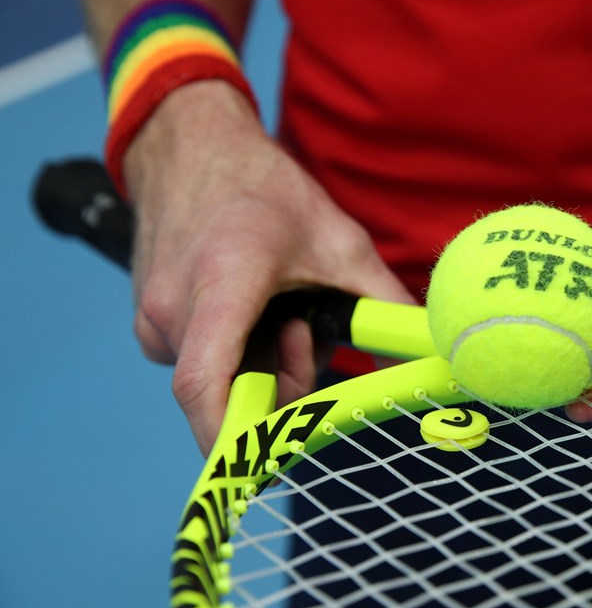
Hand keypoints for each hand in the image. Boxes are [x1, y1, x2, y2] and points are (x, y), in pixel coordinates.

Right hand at [125, 82, 413, 454]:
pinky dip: (234, 351)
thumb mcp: (337, 239)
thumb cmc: (262, 188)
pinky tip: (252, 307)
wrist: (192, 146)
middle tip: (306, 333)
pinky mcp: (147, 322)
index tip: (265, 460)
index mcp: (223, 285)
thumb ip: (382, 299)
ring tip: (280, 307)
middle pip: (231, 393)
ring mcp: (152, 318)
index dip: (232, 438)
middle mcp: (175, 309)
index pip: (206, 385)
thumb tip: (428, 343)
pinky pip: (198, 361)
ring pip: (216, 379)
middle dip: (280, 383)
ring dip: (258, 363)